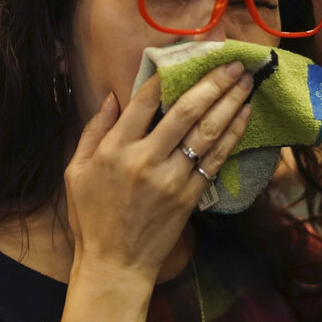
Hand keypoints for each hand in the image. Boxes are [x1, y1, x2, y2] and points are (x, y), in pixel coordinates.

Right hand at [62, 62, 252, 283]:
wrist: (115, 264)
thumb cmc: (92, 217)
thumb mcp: (76, 171)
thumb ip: (94, 131)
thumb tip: (114, 98)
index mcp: (115, 149)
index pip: (144, 101)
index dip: (167, 74)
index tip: (187, 56)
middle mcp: (145, 159)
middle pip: (185, 111)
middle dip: (213, 83)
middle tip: (233, 63)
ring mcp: (171, 178)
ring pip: (207, 132)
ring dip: (230, 103)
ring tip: (246, 82)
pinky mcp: (190, 196)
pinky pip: (215, 158)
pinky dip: (232, 134)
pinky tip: (244, 115)